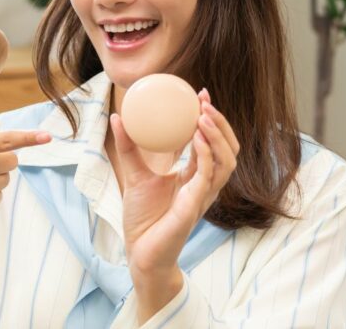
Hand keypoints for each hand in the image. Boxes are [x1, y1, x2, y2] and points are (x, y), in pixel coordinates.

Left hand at [110, 89, 239, 274]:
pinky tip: (197, 137)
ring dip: (218, 135)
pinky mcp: (196, 206)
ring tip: (204, 115)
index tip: (201, 93)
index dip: (209, 117)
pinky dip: (207, 155)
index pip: (210, 141)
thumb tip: (118, 116)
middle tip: (204, 100)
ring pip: (227, 161)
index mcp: (194, 176)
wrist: (140, 251)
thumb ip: (128, 146)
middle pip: (228, 148)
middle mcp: (204, 184)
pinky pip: (209, 177)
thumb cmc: (142, 218)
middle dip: (220, 122)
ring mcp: (203, 195)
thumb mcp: (133, 174)